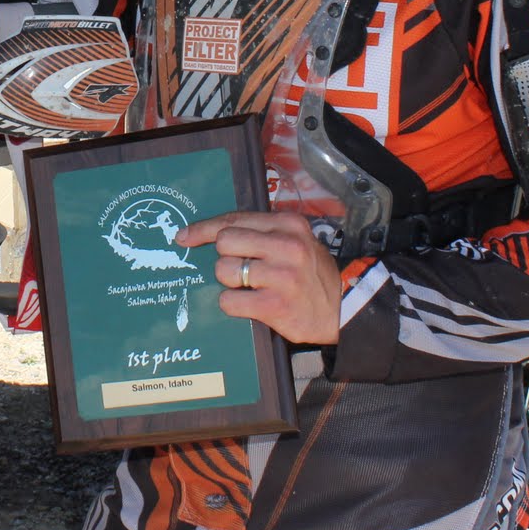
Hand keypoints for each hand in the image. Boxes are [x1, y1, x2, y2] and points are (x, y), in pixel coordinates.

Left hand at [177, 210, 340, 344]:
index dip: (203, 229)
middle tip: (240, 270)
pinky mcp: (275, 305)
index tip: (184, 236)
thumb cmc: (309, 274)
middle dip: (225, 258)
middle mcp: (286, 246)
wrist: (344, 309)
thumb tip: (211, 233)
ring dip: (230, 283)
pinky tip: (250, 305)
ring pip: (224, 271)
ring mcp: (281, 276)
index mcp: (288, 224)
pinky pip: (229, 300)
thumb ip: (260, 233)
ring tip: (250, 288)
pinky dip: (233, 304)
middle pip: (224, 242)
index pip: (233, 220)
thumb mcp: (294, 242)